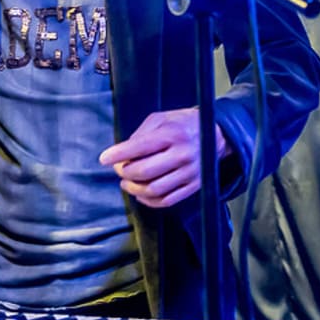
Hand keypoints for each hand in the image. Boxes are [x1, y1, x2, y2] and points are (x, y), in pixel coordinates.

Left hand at [99, 107, 231, 209]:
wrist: (216, 135)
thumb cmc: (182, 125)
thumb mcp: (161, 119)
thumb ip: (140, 134)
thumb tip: (122, 153)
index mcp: (173, 134)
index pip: (139, 147)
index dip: (117, 155)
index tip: (103, 158)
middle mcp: (182, 154)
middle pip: (144, 172)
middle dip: (124, 173)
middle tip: (119, 169)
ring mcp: (189, 173)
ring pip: (153, 190)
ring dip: (133, 189)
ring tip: (126, 182)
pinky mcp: (193, 186)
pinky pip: (166, 200)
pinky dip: (148, 200)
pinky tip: (140, 192)